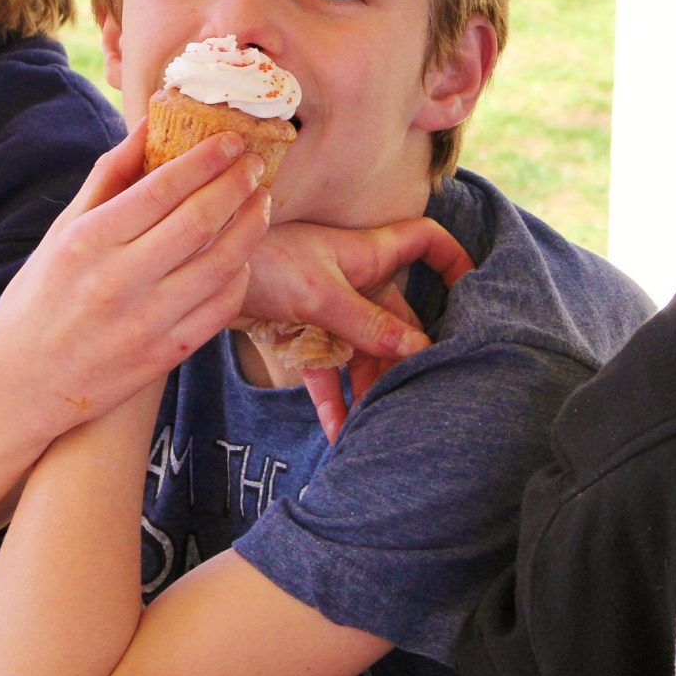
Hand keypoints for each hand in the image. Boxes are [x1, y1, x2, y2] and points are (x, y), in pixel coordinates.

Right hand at [0, 122, 269, 441]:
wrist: (22, 382)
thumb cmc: (41, 294)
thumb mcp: (63, 229)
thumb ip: (109, 175)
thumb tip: (149, 123)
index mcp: (89, 241)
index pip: (162, 188)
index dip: (204, 159)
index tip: (230, 140)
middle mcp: (117, 281)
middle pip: (199, 220)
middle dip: (236, 184)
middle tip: (253, 164)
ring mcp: (144, 323)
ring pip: (221, 263)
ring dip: (250, 226)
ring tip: (259, 202)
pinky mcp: (165, 356)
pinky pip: (220, 309)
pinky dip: (240, 276)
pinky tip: (241, 256)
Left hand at [240, 217, 473, 442]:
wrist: (201, 268)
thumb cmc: (266, 262)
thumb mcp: (322, 295)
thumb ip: (370, 325)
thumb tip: (420, 351)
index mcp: (370, 256)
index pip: (426, 243)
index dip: (453, 257)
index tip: (475, 288)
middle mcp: (358, 282)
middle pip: (400, 322)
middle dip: (409, 360)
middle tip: (420, 400)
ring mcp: (332, 309)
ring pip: (366, 352)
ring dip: (370, 390)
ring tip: (377, 431)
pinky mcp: (304, 334)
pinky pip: (328, 371)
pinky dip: (334, 399)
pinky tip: (337, 433)